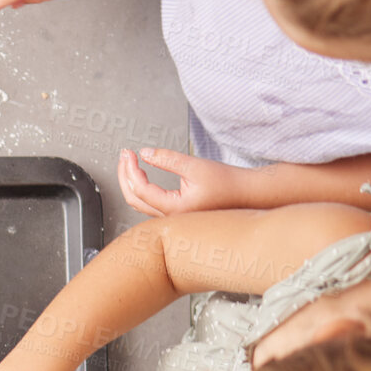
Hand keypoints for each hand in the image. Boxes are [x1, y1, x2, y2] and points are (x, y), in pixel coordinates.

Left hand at [118, 146, 251, 215]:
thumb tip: (145, 153)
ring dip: (131, 182)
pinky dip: (141, 188)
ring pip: (141, 203)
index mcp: (176, 208)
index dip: (131, 169)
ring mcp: (173, 217)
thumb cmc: (228, 183)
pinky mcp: (176, 212)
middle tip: (124, 155)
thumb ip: (168, 159)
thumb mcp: (195, 166)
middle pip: (134, 199)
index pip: (141, 189)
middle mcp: (172, 217)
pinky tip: (141, 175)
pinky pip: (150, 204)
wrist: (246, 193)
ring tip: (129, 162)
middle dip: (125, 175)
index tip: (129, 153)